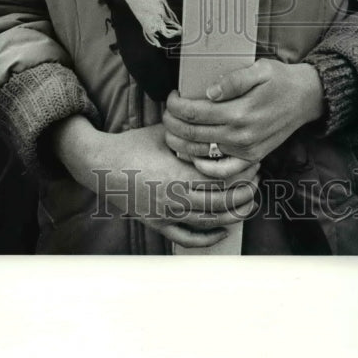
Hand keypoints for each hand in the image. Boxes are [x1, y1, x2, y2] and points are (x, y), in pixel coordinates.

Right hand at [51, 117, 258, 248]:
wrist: (101, 165)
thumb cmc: (133, 144)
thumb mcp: (164, 133)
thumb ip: (190, 133)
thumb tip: (216, 119)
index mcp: (177, 174)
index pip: (221, 182)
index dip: (242, 177)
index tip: (254, 167)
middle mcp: (173, 199)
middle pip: (220, 204)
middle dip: (243, 195)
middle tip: (257, 184)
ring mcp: (165, 215)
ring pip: (208, 223)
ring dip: (232, 216)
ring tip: (247, 204)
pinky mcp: (158, 224)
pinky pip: (187, 238)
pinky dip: (208, 237)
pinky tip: (222, 230)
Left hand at [162, 58, 323, 165]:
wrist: (306, 98)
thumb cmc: (280, 79)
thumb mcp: (260, 69)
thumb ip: (233, 80)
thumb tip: (208, 92)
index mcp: (239, 111)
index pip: (193, 112)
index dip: (175, 105)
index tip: (172, 96)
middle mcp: (241, 134)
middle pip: (192, 133)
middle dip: (171, 124)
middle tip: (166, 112)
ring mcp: (246, 150)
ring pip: (201, 153)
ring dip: (180, 144)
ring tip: (171, 131)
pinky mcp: (252, 157)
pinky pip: (224, 171)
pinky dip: (205, 167)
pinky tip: (193, 156)